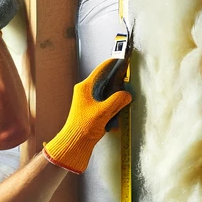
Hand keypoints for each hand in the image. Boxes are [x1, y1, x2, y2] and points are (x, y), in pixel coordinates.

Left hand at [42, 58, 131, 173]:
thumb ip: (118, 100)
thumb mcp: (104, 111)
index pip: (102, 69)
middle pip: (106, 80)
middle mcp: (86, 91)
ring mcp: (89, 100)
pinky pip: (106, 103)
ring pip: (107, 93)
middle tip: (127, 83)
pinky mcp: (92, 109)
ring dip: (115, 98)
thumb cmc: (83, 127)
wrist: (74, 143)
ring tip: (118, 106)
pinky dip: (112, 108)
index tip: (124, 58)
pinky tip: (112, 116)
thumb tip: (126, 94)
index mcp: (85, 87)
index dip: (114, 62)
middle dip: (117, 83)